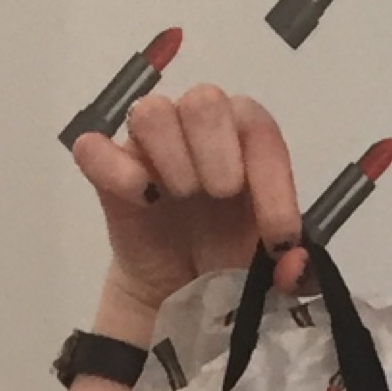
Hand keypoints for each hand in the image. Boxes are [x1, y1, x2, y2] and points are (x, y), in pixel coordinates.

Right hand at [68, 79, 308, 320]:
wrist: (183, 291)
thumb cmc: (233, 260)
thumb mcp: (276, 270)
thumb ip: (298, 273)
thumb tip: (292, 263)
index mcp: (247, 145)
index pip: (261, 131)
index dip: (273, 180)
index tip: (278, 236)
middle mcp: (199, 133)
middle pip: (205, 99)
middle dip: (219, 150)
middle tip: (221, 195)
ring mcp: (149, 149)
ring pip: (151, 111)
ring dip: (174, 156)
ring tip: (183, 197)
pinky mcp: (108, 173)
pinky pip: (93, 148)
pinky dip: (115, 168)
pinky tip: (142, 197)